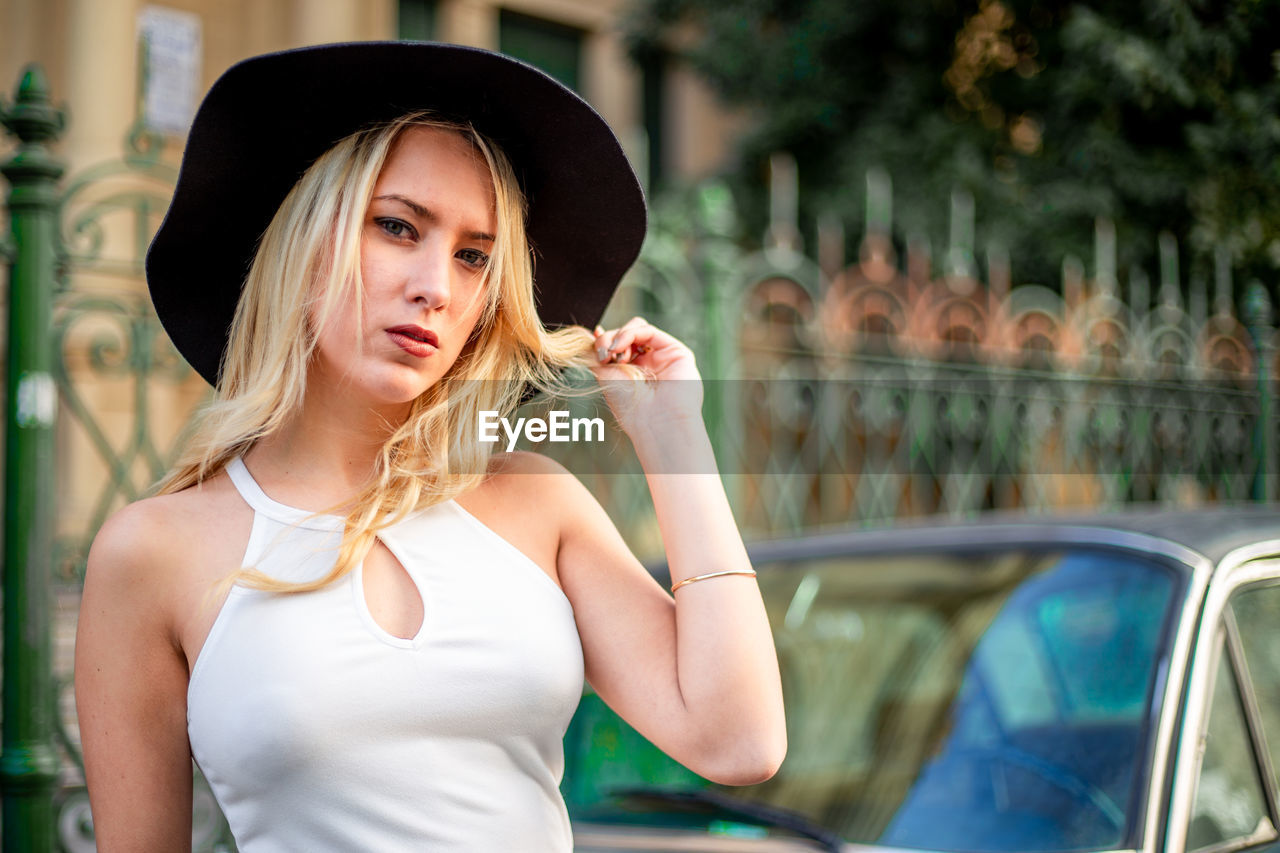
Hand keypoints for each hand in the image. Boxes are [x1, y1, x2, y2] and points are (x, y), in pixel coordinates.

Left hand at [589, 317, 703, 437]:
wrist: (654, 423)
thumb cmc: (630, 408)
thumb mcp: (606, 377)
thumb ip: (600, 354)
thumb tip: (595, 332)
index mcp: (634, 371)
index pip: (618, 345)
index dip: (604, 342)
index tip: (594, 349)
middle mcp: (650, 363)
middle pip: (627, 334)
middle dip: (609, 340)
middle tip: (603, 356)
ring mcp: (663, 356)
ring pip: (638, 328)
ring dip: (618, 336)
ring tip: (611, 354)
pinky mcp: (676, 351)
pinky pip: (649, 331)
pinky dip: (629, 334)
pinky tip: (619, 348)